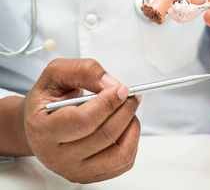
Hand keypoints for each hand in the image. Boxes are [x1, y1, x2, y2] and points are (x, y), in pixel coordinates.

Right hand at [22, 59, 140, 182]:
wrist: (39, 124)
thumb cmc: (48, 100)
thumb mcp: (56, 73)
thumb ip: (83, 71)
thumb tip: (111, 85)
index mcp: (43, 130)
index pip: (83, 121)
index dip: (108, 103)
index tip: (122, 88)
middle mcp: (56, 156)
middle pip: (105, 135)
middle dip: (125, 109)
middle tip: (131, 95)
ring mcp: (75, 170)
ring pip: (120, 153)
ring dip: (132, 126)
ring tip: (127, 109)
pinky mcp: (91, 175)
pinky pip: (124, 162)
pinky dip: (132, 140)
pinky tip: (125, 124)